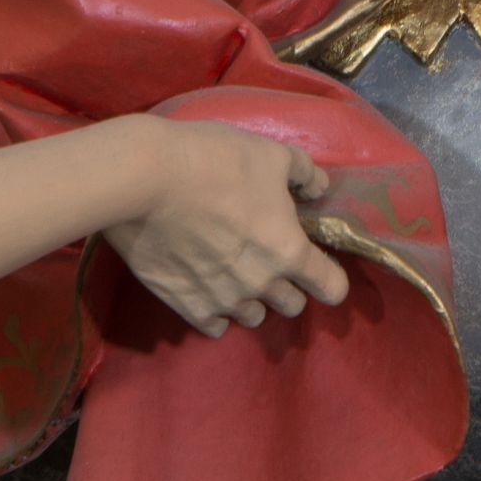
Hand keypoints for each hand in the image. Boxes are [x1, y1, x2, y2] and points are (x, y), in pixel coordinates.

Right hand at [112, 122, 351, 336]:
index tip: (319, 265)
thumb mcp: (273, 154)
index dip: (332, 277)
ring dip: (252, 298)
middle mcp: (261, 284)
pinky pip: (216, 326)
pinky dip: (218, 311)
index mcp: (288, 250)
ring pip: (254, 316)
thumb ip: (305, 175)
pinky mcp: (186, 307)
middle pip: (292, 305)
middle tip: (270, 256)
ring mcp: (223, 300)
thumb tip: (319, 189)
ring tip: (235, 269)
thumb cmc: (217, 160)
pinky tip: (209, 286)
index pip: (332, 288)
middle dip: (289, 284)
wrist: (148, 179)